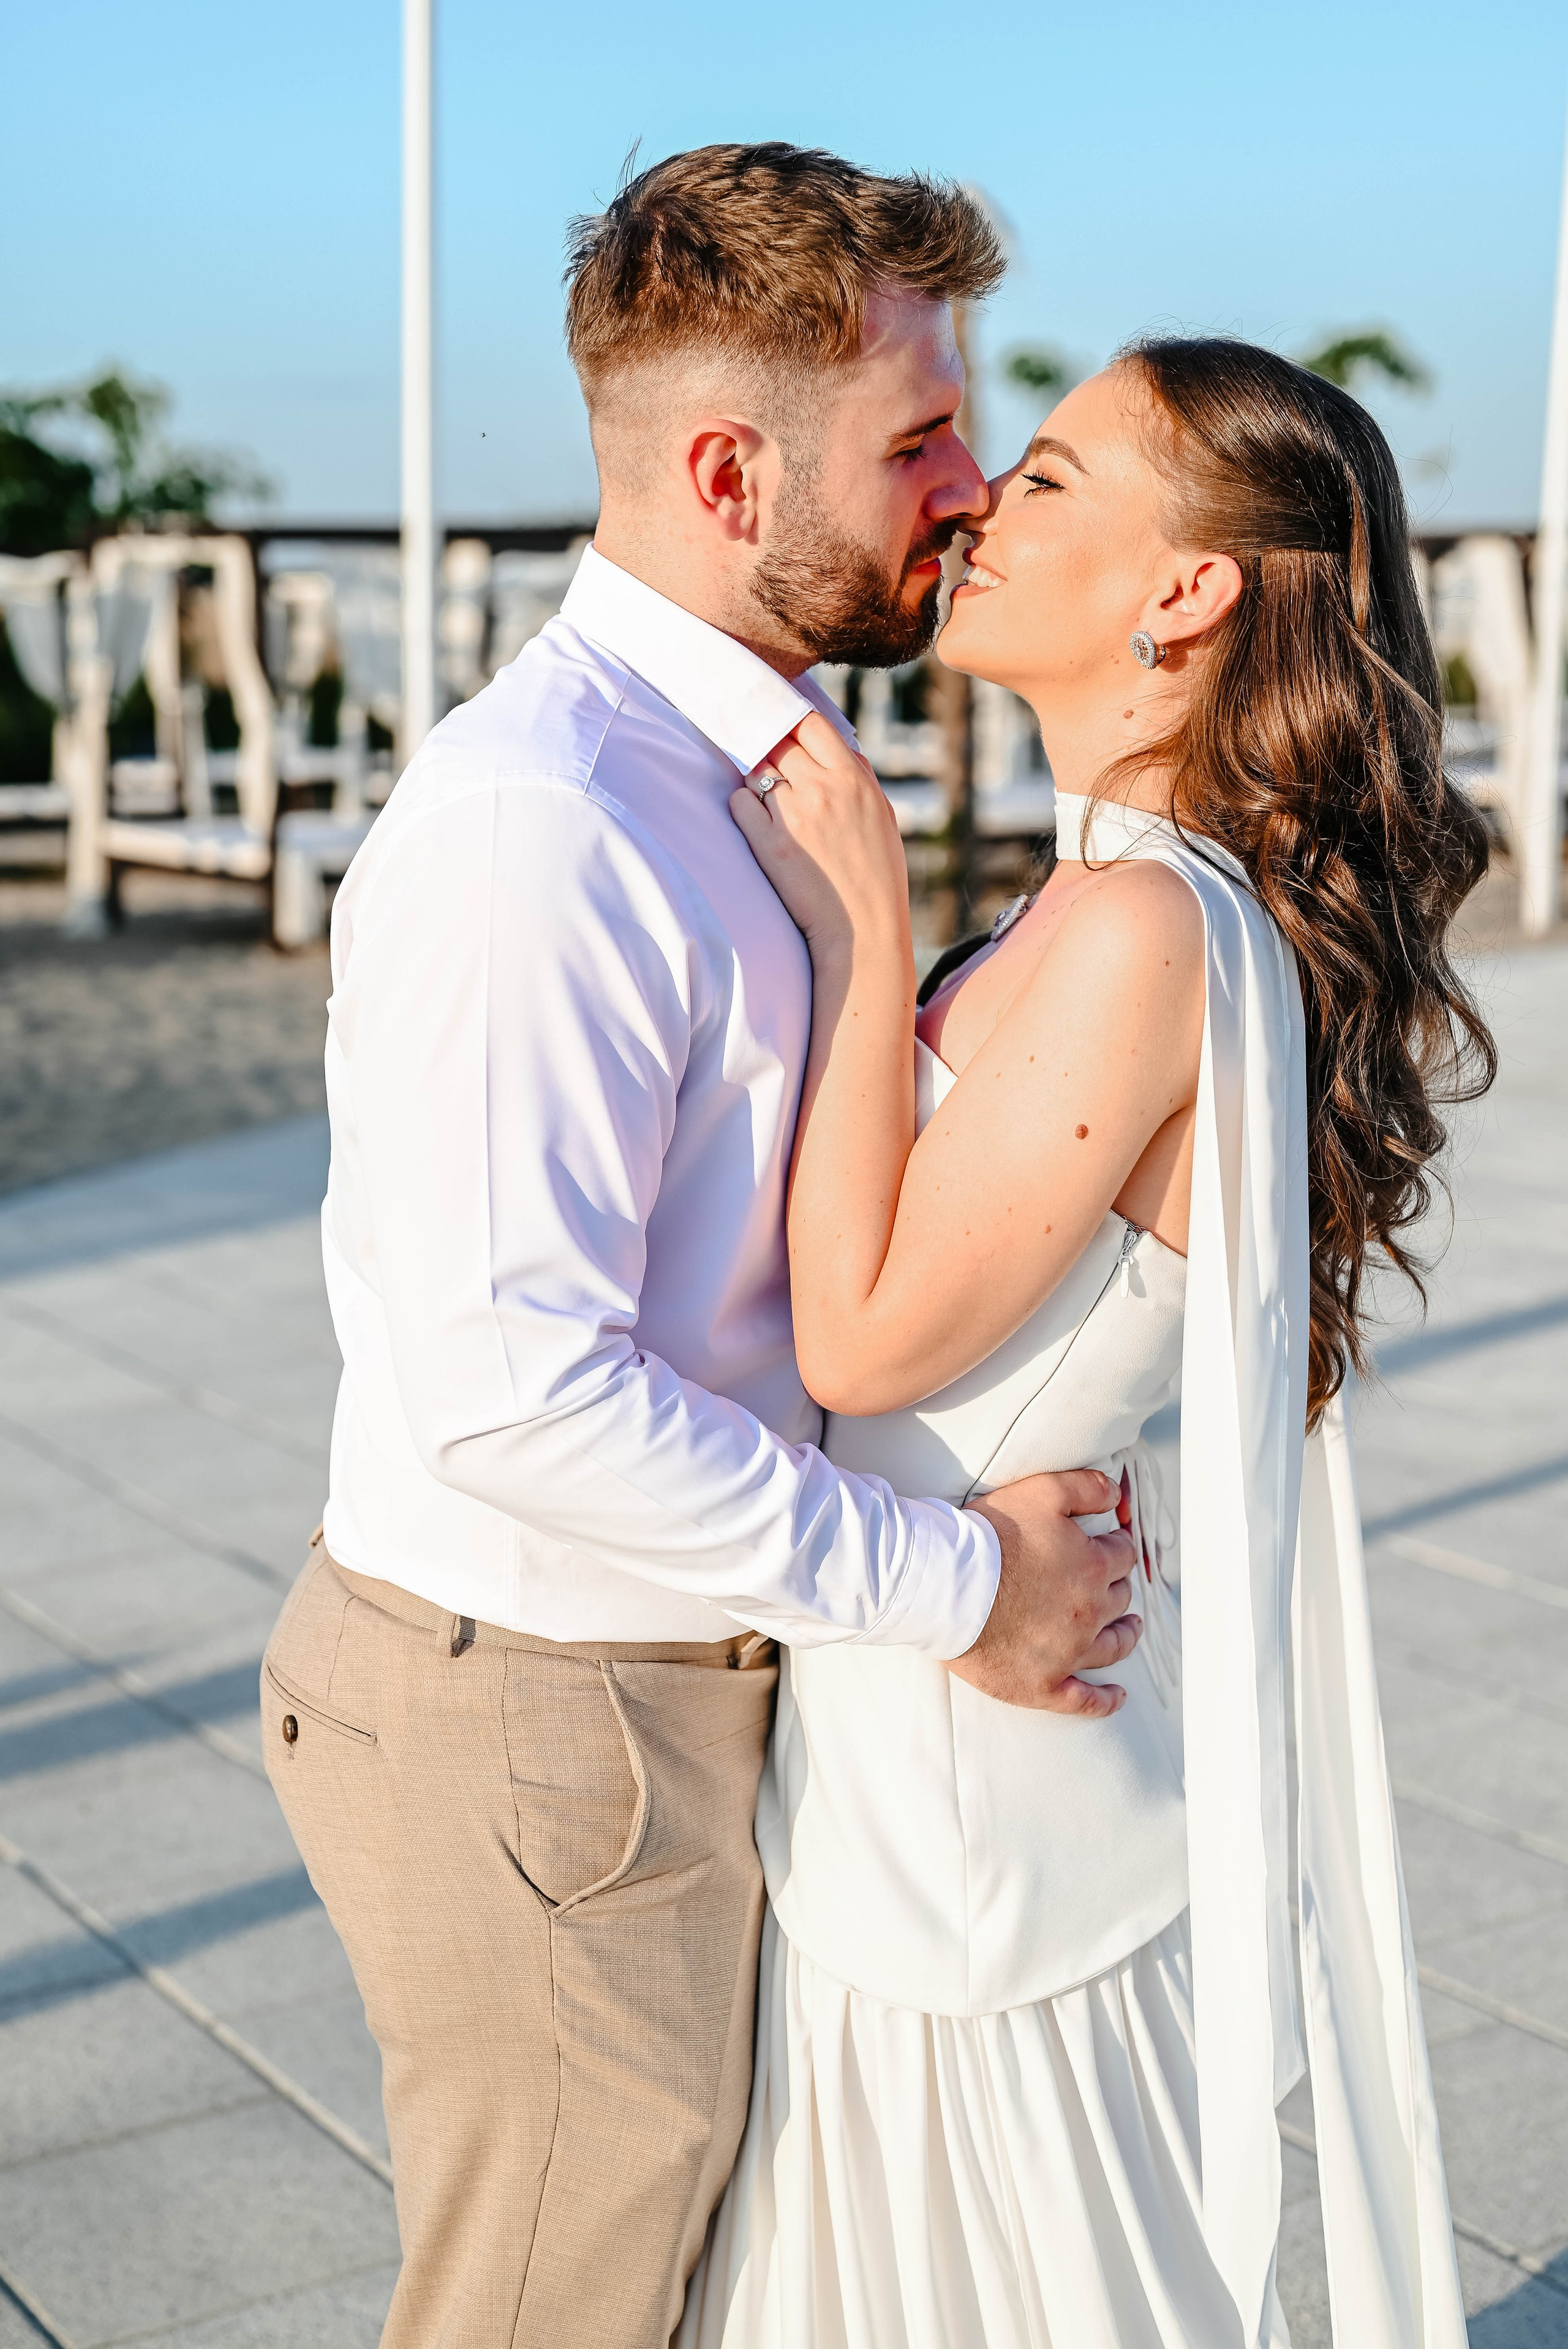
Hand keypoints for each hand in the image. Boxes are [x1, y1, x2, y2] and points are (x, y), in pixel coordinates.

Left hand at [729, 711, 911, 967]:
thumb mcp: (882, 815)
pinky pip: (740, 802)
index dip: (791, 720)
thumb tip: (838, 745)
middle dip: (768, 745)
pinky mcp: (769, 842)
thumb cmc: (877, 875)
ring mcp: (793, 813)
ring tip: (766, 798)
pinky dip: (743, 805)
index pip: (810, 722)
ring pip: (754, 768)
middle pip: (777, 740)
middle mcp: (822, 787)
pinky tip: (756, 820)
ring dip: (755, 776)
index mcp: (853, 777)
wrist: (863, 929)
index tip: (782, 727)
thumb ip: (860, 775)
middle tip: (763, 757)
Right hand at [952, 1469, 1141, 1715]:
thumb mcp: (1042, 1491)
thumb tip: (1116, 1496)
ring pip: (1113, 1646)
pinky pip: (1085, 1700)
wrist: (943, 1584)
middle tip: (1111, 1581)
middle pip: (1119, 1598)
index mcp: (1092, 1567)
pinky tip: (1116, 1696)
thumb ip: (1086, 1488)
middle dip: (1117, 1585)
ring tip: (1129, 1629)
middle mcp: (1089, 1612)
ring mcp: (1069, 1653)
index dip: (1116, 1546)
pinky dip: (1105, 1700)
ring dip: (1125, 1635)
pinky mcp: (1043, 1685)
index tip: (1111, 1544)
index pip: (1121, 1554)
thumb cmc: (987, 1537)